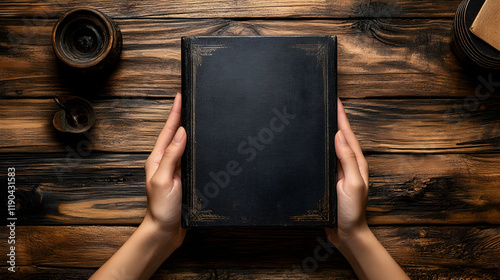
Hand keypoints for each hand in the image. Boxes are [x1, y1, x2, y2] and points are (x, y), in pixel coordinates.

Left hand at [143, 92, 185, 247]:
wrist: (165, 231)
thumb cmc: (161, 209)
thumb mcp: (164, 180)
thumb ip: (171, 156)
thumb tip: (181, 133)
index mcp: (158, 159)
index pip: (168, 131)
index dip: (175, 113)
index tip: (180, 96)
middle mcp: (166, 162)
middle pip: (175, 134)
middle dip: (181, 116)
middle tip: (188, 101)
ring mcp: (174, 170)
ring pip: (183, 145)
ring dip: (189, 130)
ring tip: (195, 116)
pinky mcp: (183, 179)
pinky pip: (189, 157)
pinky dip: (194, 147)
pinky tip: (200, 145)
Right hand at [325, 98, 369, 245]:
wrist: (346, 233)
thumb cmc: (352, 211)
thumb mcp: (352, 184)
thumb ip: (348, 160)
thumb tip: (340, 136)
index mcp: (356, 162)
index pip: (347, 133)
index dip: (341, 116)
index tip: (335, 100)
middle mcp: (347, 164)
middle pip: (340, 136)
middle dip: (333, 118)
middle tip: (324, 102)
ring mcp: (338, 171)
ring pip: (330, 146)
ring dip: (325, 131)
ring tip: (317, 117)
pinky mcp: (329, 179)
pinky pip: (323, 158)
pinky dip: (318, 147)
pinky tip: (311, 144)